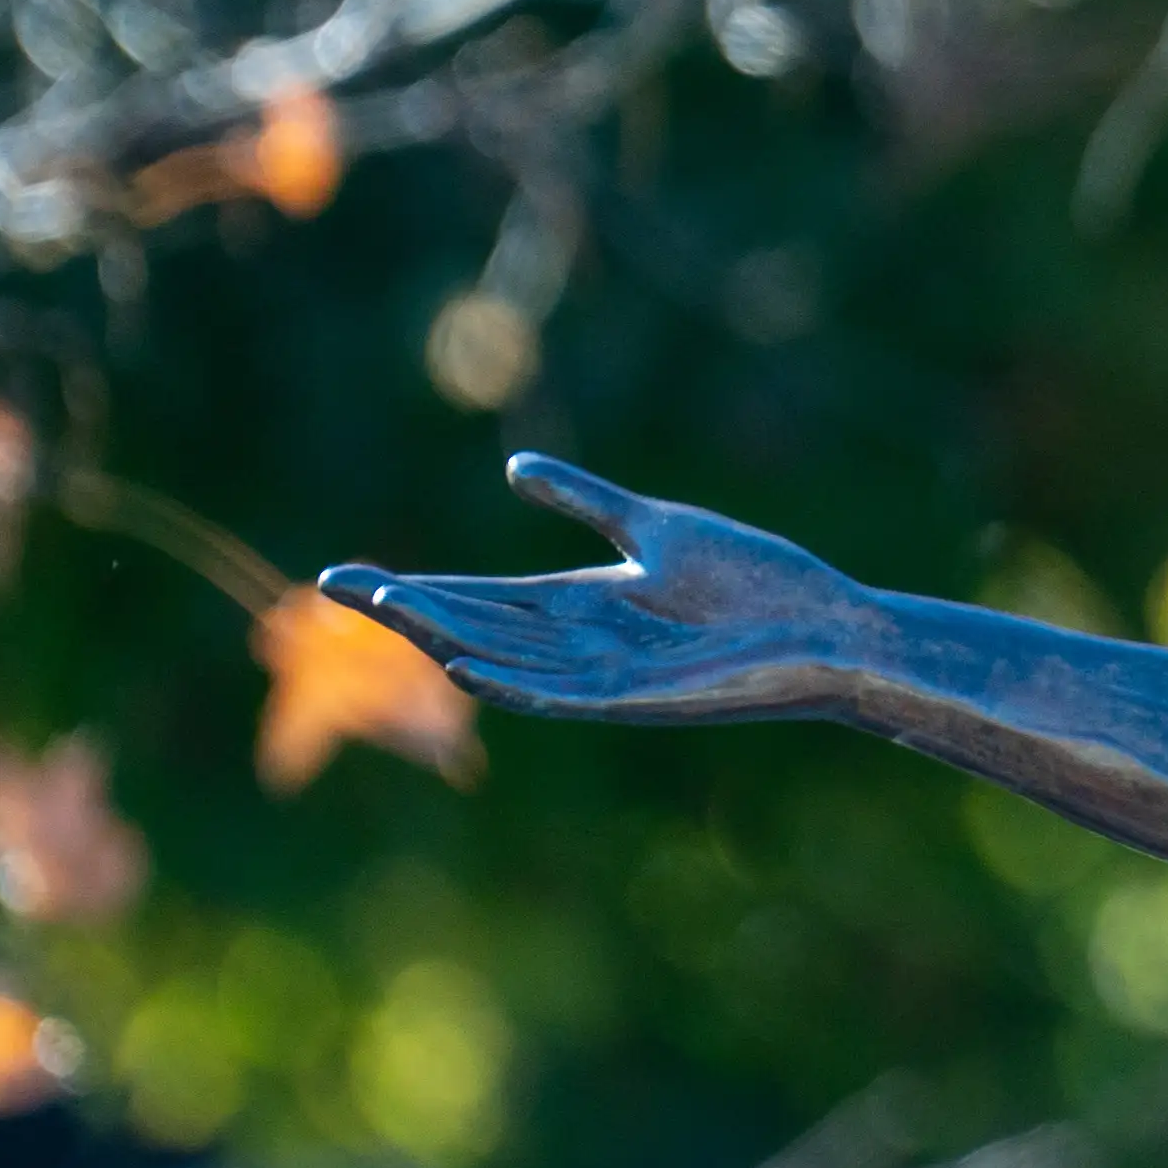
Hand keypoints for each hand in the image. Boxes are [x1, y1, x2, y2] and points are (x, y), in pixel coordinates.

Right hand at [315, 456, 888, 723]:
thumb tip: (512, 470)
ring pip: (506, 655)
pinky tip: (465, 666)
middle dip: (409, 609)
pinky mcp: (641, 697)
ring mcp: (608, 673)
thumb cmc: (757, 582)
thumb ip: (587, 501)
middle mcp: (583, 642)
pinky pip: (562, 694)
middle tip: (337, 588)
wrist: (830, 628)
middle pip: (476, 623)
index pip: (481, 595)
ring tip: (386, 612)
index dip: (416, 587)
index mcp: (584, 603)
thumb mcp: (658, 528)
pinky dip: (513, 682)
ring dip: (445, 637)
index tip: (348, 578)